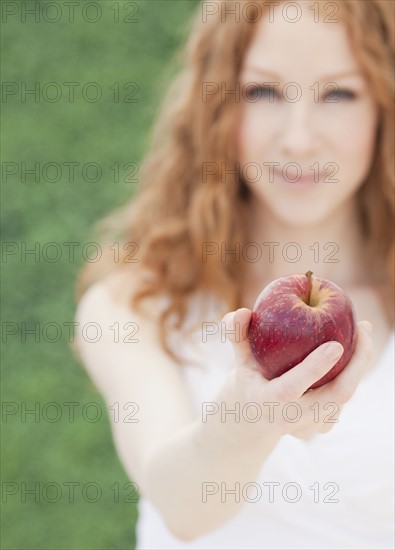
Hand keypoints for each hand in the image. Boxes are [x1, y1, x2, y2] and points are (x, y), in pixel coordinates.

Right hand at [212, 308, 372, 444]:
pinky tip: (358, 346)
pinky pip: (345, 396)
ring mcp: (310, 426)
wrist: (253, 417)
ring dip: (360, 363)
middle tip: (363, 329)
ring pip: (344, 395)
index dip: (313, 369)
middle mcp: (290, 420)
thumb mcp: (238, 357)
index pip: (290, 389)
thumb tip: (242, 311)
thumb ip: (236, 334)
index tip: (336, 345)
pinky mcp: (323, 425)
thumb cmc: (248, 378)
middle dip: (356, 364)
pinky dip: (355, 370)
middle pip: (334, 395)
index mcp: (266, 402)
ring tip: (364, 330)